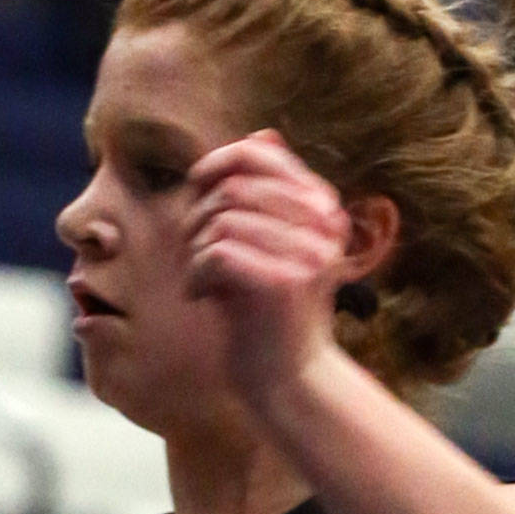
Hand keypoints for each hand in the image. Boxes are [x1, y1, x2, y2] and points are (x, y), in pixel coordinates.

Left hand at [185, 131, 388, 412]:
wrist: (288, 380)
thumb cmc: (267, 314)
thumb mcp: (270, 245)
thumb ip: (265, 195)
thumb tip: (262, 133)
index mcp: (321, 206)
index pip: (262, 150)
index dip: (217, 162)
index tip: (195, 188)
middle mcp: (322, 223)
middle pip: (233, 186)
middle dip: (197, 216)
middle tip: (192, 253)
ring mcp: (307, 251)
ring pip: (220, 219)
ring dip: (193, 250)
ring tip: (197, 279)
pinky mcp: (284, 283)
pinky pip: (217, 252)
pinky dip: (196, 275)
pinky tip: (201, 297)